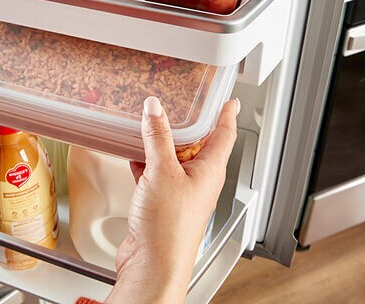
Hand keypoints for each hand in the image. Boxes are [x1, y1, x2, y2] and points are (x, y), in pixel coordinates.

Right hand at [108, 97, 239, 303]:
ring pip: (175, 159)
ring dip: (164, 144)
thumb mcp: (162, 171)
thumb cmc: (169, 228)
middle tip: (183, 105)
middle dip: (190, 125)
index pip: (225, 134)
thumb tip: (155, 109)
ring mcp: (182, 193)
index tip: (229, 100)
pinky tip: (135, 156)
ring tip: (152, 126)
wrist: (153, 264)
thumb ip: (157, 137)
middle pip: (199, 145)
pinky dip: (147, 162)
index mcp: (211, 170)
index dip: (227, 114)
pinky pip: (158, 174)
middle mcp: (200, 181)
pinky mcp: (164, 203)